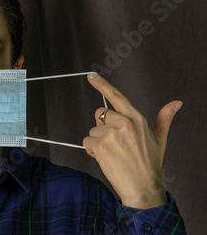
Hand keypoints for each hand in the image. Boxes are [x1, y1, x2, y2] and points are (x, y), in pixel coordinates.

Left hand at [83, 74, 181, 208]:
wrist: (142, 187)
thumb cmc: (149, 164)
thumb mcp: (160, 139)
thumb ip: (164, 118)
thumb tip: (176, 103)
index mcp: (136, 118)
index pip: (117, 97)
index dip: (102, 85)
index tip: (91, 76)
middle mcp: (123, 123)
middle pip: (100, 115)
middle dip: (103, 127)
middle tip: (116, 143)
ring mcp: (111, 133)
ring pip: (93, 130)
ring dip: (97, 141)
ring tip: (113, 153)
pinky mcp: (100, 145)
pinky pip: (86, 142)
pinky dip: (91, 151)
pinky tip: (105, 158)